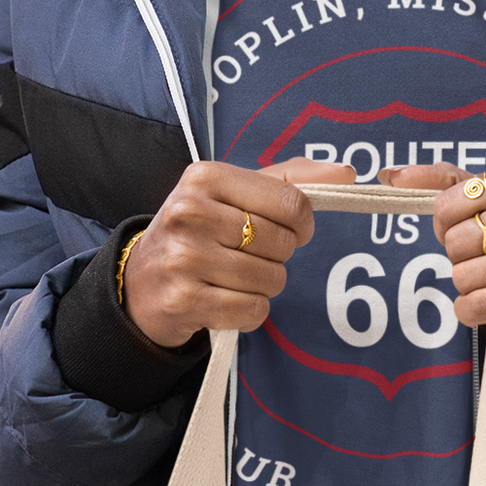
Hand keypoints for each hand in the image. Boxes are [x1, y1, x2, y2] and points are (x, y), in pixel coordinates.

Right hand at [121, 158, 352, 347]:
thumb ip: (290, 180)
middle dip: (276, 257)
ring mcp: (184, 258)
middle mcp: (191, 212)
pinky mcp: (185, 300)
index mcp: (206, 176)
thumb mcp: (234, 194)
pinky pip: (253, 310)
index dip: (302, 225)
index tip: (288, 231)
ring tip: (231, 278)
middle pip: (284, 244)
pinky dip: (249, 312)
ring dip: (263, 286)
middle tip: (245, 255)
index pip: (293, 203)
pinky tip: (224, 301)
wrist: (139, 284)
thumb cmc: (198, 232)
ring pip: (272, 280)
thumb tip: (346, 174)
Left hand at [384, 163, 485, 332]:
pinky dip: (471, 310)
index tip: (467, 228)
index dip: (446, 223)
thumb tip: (390, 175)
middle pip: (455, 241)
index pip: (450, 202)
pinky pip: (478, 306)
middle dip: (461, 255)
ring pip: (464, 277)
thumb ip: (447, 181)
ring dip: (470, 284)